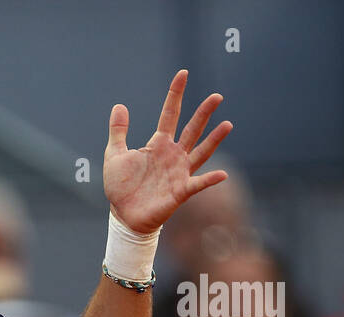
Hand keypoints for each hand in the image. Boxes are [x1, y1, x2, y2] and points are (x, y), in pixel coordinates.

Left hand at [104, 69, 233, 233]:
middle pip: (192, 129)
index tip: (183, 73)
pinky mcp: (181, 191)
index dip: (175, 94)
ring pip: (201, 151)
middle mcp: (173, 155)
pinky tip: (222, 174)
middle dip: (203, 113)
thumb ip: (118, 131)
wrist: (123, 215)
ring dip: (214, 139)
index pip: (170, 114)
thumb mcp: (115, 155)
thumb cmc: (121, 187)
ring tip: (227, 125)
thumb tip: (119, 105)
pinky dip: (210, 179)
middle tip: (216, 96)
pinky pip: (198, 183)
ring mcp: (179, 172)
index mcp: (158, 144)